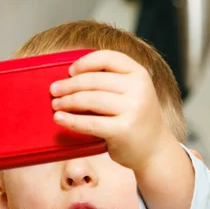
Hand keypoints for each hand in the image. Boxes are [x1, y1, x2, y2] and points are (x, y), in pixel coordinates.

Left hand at [50, 50, 176, 172]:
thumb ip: (111, 81)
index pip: (107, 58)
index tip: (69, 71)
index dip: (85, 63)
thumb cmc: (136, 119)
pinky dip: (71, 120)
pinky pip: (90, 123)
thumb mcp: (132, 93)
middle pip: (94, 80)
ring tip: (55, 104)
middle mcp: (138, 89)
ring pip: (90, 100)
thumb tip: (70, 77)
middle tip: (54, 90)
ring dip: (68, 101)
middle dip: (69, 85)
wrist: (155, 150)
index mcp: (139, 74)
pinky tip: (59, 119)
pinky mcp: (123, 130)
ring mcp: (132, 109)